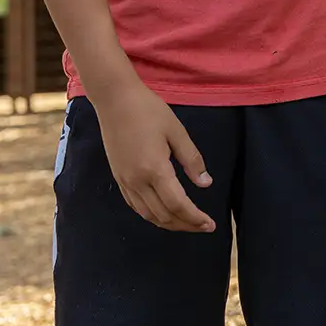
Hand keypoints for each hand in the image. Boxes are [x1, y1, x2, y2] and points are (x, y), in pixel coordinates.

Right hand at [93, 78, 214, 232]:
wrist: (115, 100)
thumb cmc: (148, 110)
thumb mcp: (176, 130)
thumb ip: (191, 159)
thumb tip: (205, 184)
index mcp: (155, 170)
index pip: (178, 205)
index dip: (195, 218)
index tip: (210, 224)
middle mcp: (137, 182)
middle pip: (164, 216)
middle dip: (186, 225)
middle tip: (204, 226)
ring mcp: (125, 182)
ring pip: (148, 215)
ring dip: (169, 224)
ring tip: (187, 223)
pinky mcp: (118, 178)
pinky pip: (136, 206)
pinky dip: (152, 215)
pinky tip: (163, 212)